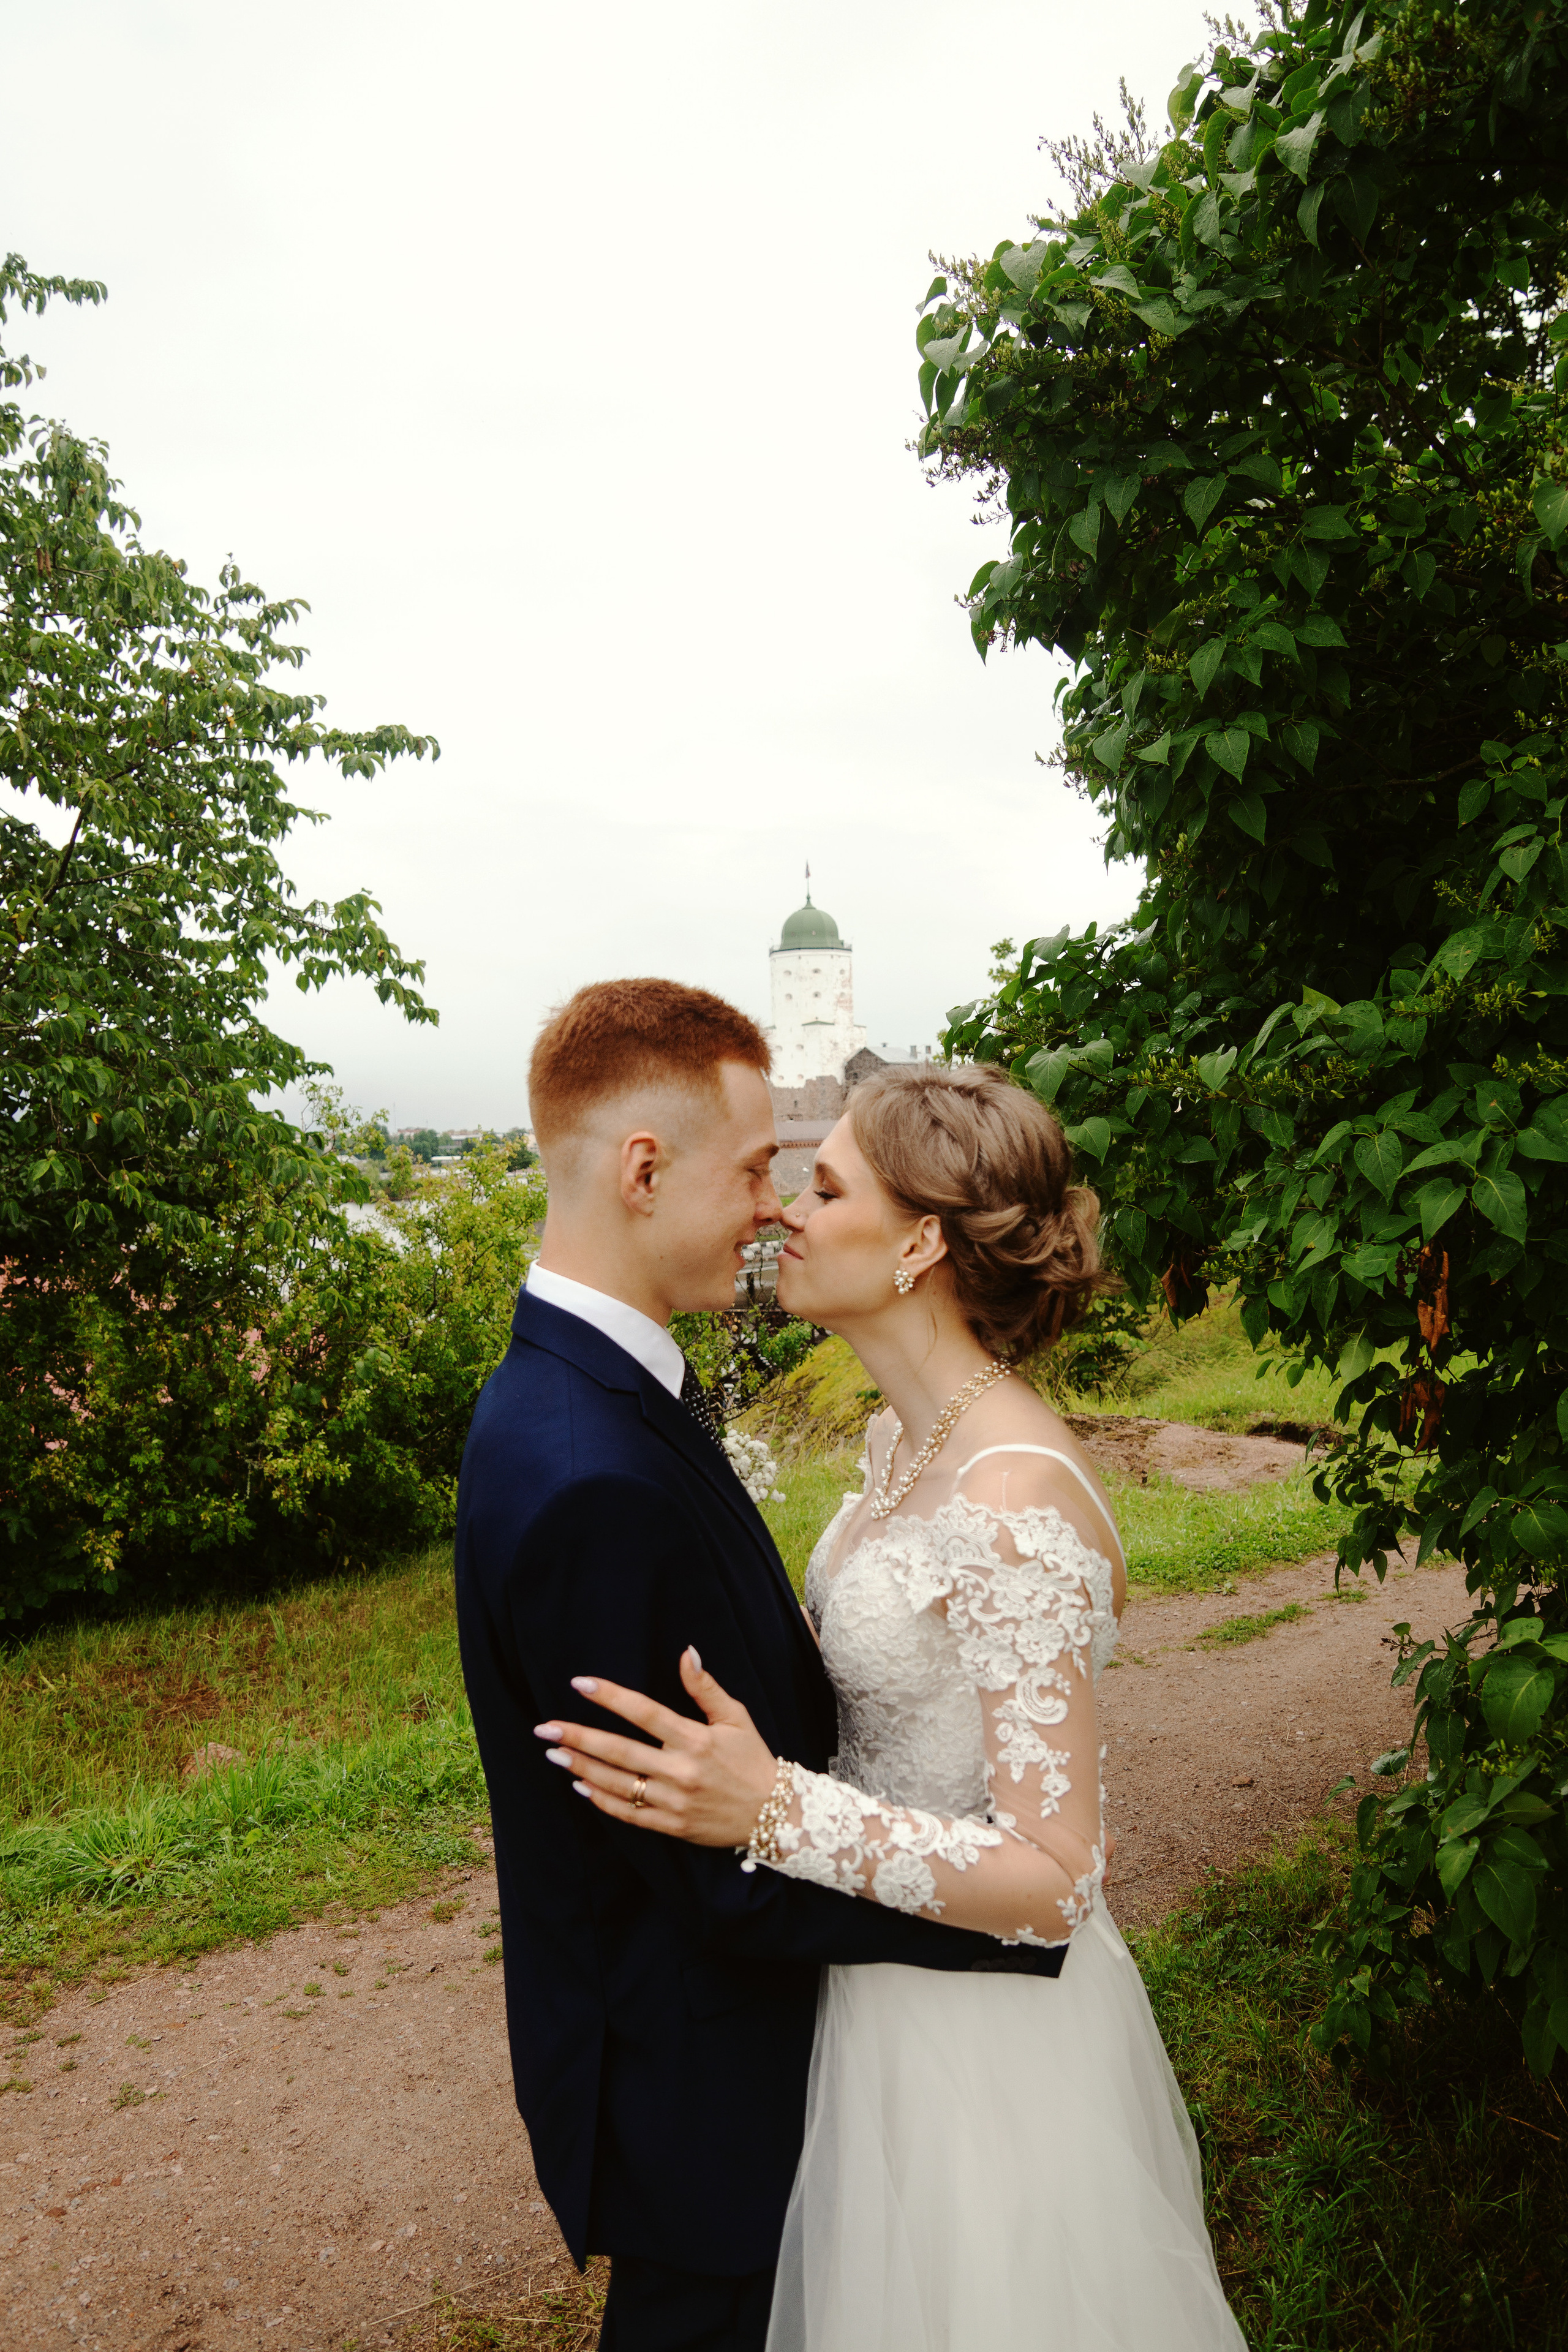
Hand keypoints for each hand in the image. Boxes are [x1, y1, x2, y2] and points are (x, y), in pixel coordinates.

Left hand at [534, 1647, 779, 1845]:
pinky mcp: (672, 1826)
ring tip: (553, 1753)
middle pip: (619, 1751)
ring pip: (617, 1783)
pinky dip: (601, 1801)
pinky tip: (579, 1787)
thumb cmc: (753, 1760)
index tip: (580, 1683)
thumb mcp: (737, 1717)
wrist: (775, 1814)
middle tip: (545, 1728)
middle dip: (578, 1737)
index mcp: (696, 1739)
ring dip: (581, 1768)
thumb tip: (686, 1652)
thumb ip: (706, 1687)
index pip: (644, 1712)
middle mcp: (681, 1770)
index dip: (610, 1696)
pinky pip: (629, 1814)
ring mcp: (674, 1801)